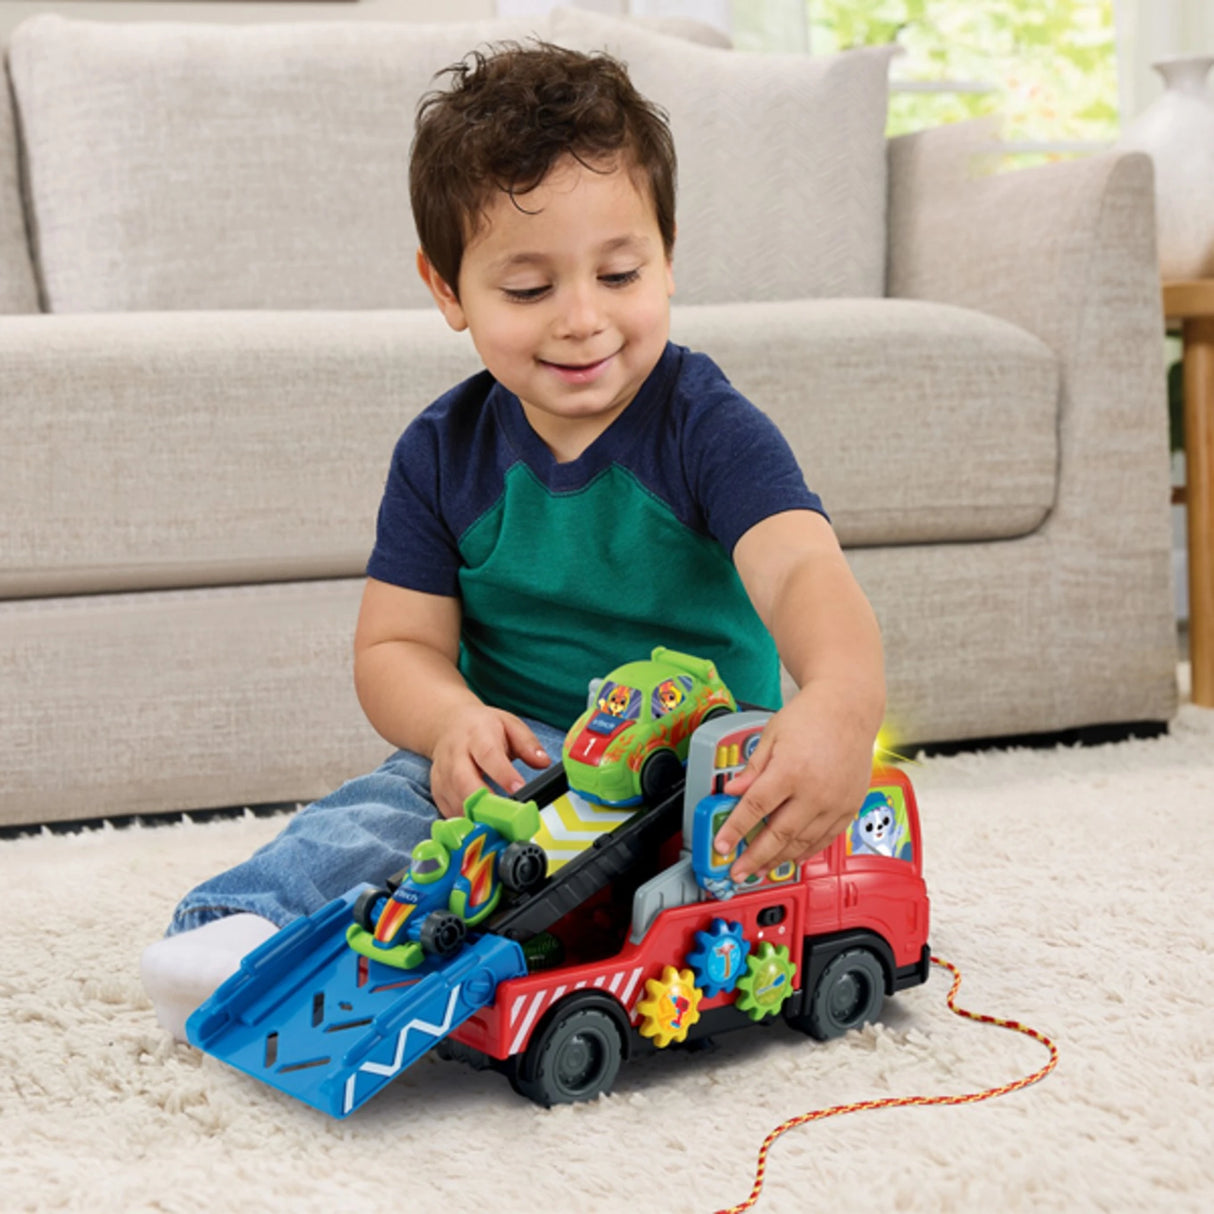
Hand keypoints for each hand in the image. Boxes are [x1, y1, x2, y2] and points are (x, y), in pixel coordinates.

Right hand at [429, 705, 550, 818]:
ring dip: (475, 816)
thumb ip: (528, 744)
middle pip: (464, 781)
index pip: (489, 755)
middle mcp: (456, 754)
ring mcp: (443, 773)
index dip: (503, 774)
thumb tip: (543, 762)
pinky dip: (463, 821)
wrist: (448, 724)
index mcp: (478, 735)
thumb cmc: (483, 727)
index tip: (519, 789)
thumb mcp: (510, 725)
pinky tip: (481, 826)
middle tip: (506, 818)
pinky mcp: (437, 789)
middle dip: (484, 802)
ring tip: (498, 827)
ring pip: (454, 799)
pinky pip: (448, 809)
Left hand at [713, 687, 874, 881]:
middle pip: (779, 834)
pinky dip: (806, 851)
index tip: (721, 846)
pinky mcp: (849, 807)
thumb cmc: (811, 716)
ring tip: (759, 870)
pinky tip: (791, 858)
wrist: (850, 707)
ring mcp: (835, 802)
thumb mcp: (772, 735)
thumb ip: (753, 768)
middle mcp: (815, 791)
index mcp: (791, 770)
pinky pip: (825, 839)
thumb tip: (732, 791)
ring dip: (778, 860)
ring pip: (802, 842)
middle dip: (754, 857)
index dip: (735, 830)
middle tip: (737, 872)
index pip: (755, 808)